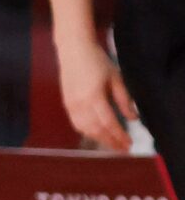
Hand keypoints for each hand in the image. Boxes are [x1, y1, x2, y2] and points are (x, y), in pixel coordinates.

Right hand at [56, 32, 137, 152]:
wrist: (73, 51)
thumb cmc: (96, 61)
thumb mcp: (116, 78)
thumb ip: (125, 100)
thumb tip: (133, 118)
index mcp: (94, 97)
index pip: (108, 123)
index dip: (119, 135)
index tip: (129, 144)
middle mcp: (80, 104)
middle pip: (96, 130)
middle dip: (110, 141)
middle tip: (122, 149)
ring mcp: (70, 105)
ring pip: (85, 129)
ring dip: (98, 139)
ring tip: (111, 143)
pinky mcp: (66, 104)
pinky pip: (77, 124)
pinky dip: (87, 132)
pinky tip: (96, 133)